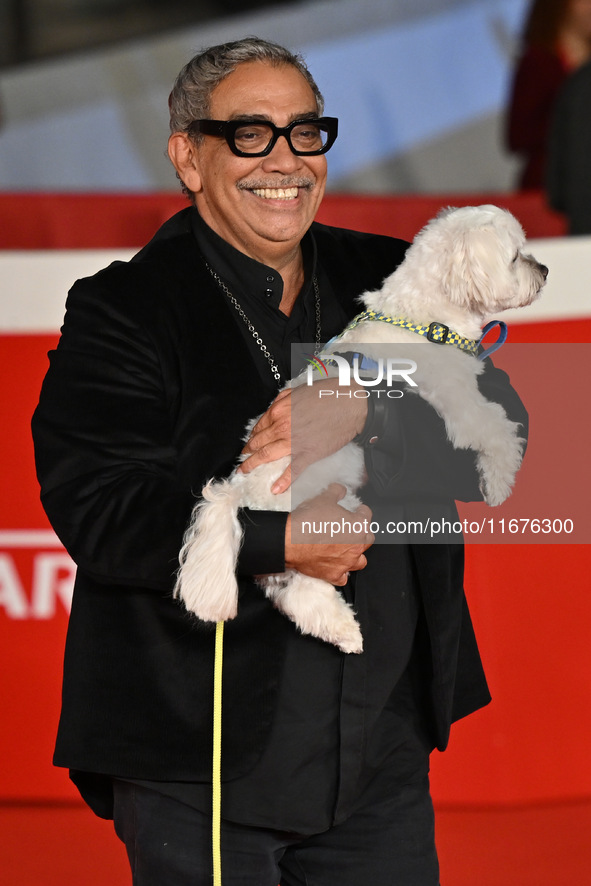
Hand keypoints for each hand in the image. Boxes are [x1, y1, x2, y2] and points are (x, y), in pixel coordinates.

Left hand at [239, 380, 367, 492]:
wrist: (350, 404)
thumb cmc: (329, 395)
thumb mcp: (299, 390)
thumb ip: (283, 399)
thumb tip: (274, 406)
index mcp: (279, 410)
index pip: (259, 426)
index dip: (252, 435)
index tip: (249, 442)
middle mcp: (282, 426)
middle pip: (259, 442)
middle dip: (248, 452)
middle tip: (243, 458)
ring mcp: (294, 442)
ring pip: (267, 455)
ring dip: (253, 464)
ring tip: (246, 471)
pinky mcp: (308, 454)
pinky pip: (293, 470)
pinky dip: (283, 481)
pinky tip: (275, 489)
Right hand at [285, 484, 373, 585]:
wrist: (290, 541)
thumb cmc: (308, 521)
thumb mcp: (323, 498)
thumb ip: (336, 492)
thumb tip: (340, 489)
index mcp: (358, 526)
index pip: (367, 515)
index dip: (361, 510)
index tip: (358, 510)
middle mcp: (356, 546)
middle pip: (368, 539)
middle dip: (362, 532)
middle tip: (352, 528)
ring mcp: (346, 562)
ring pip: (361, 561)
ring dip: (356, 554)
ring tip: (347, 549)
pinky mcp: (334, 574)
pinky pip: (343, 577)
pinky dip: (341, 572)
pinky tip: (336, 566)